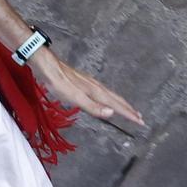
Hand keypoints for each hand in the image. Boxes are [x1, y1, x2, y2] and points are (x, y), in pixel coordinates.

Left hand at [29, 48, 143, 125]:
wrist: (46, 65)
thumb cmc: (58, 82)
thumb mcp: (74, 97)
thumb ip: (92, 106)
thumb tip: (112, 113)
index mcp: (95, 91)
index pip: (115, 105)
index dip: (128, 113)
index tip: (140, 121)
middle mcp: (95, 86)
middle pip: (115, 98)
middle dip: (128, 108)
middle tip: (140, 118)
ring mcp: (89, 82)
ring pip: (110, 94)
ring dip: (120, 103)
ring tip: (127, 109)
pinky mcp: (83, 81)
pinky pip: (102, 91)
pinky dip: (110, 97)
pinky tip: (106, 98)